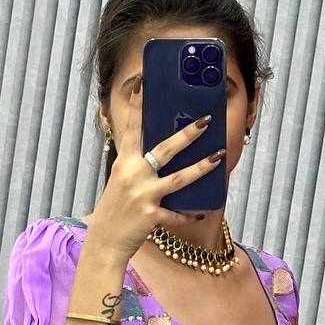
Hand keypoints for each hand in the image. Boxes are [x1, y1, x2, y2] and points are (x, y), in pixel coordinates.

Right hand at [87, 105, 225, 261]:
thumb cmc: (114, 210)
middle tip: (205, 121)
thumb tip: (157, 152)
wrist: (105, 242)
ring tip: (219, 156)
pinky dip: (189, 214)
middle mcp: (133, 176)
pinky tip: (201, 212)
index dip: (138, 106)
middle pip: (164, 150)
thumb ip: (136, 165)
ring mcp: (143, 196)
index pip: (132, 129)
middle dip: (187, 134)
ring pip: (178, 179)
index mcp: (123, 163)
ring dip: (201, 167)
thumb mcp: (120, 181)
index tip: (145, 83)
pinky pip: (177, 214)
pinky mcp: (152, 216)